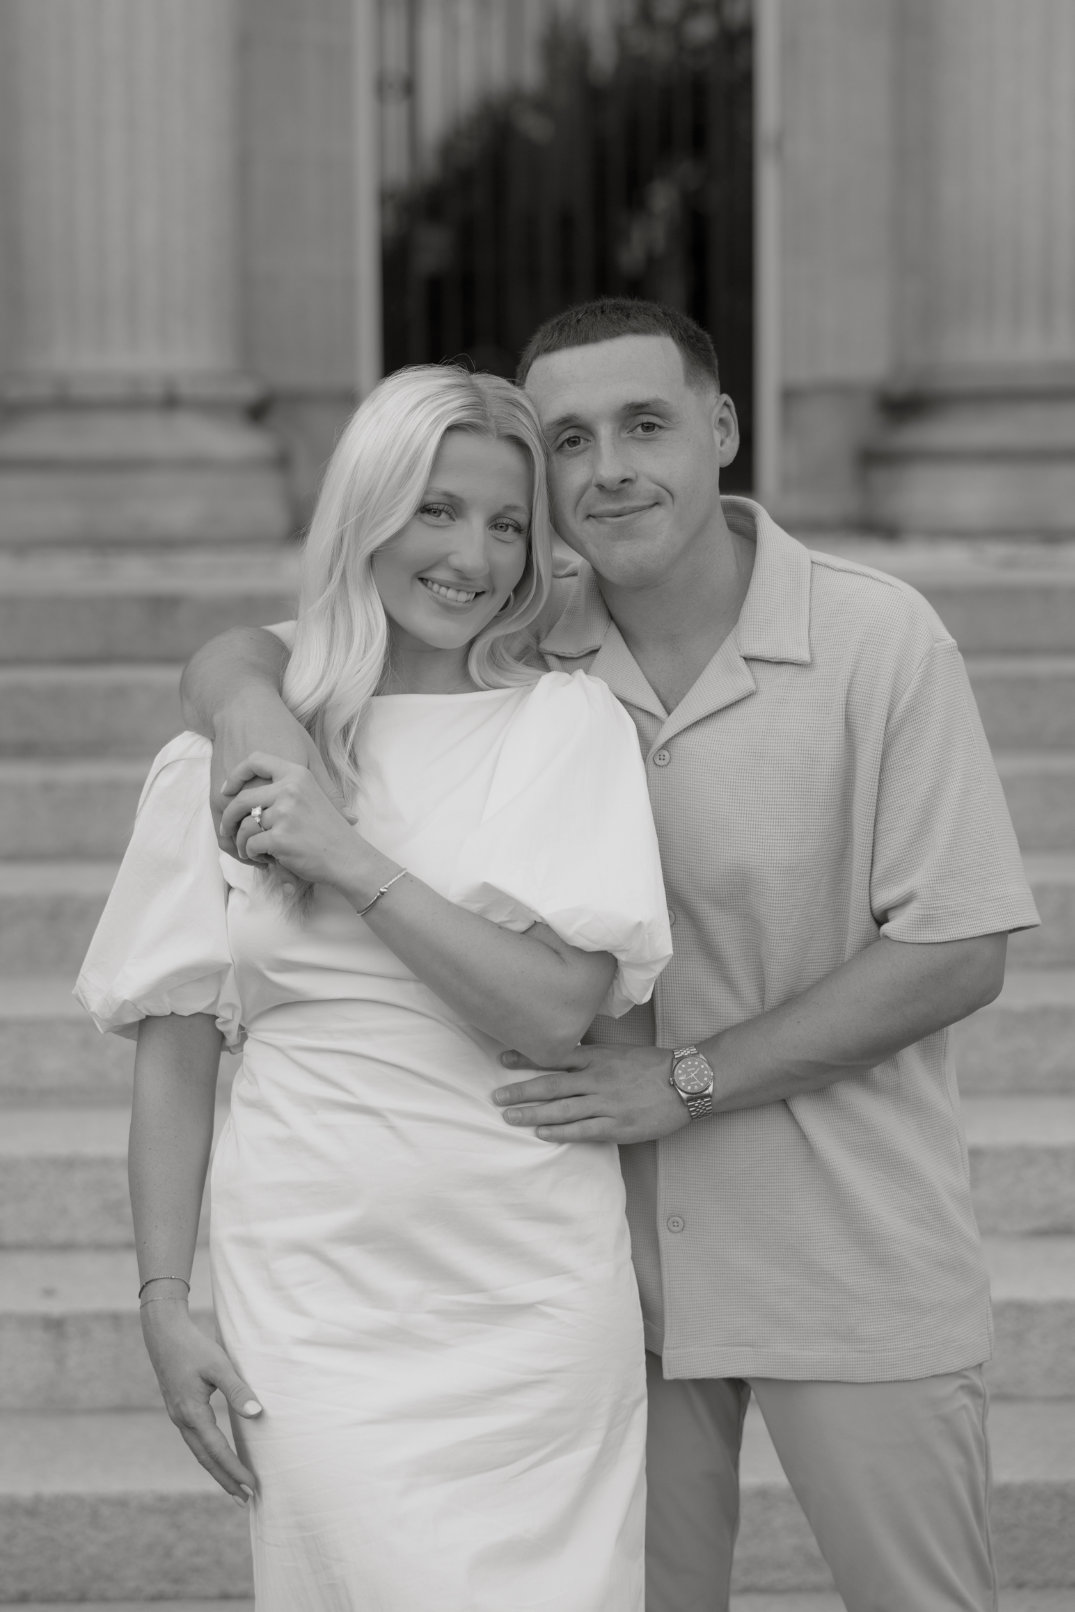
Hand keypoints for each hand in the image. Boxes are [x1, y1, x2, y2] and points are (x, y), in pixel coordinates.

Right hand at [140, 1297, 260, 1501]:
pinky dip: (208, 1454)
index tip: (252, 1486)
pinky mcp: (178, 1409)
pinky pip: (195, 1440)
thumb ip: (238, 1390)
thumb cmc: (194, 1346)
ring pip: (199, 1452)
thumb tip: (257, 1414)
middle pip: (205, 1459)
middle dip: (225, 1480)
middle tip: (244, 1500)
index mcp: (192, 1413)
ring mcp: (177, 1416)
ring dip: (216, 1470)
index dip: (235, 1469)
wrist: (163, 1333)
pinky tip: (217, 1457)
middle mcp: (182, 1420)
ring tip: (233, 1487)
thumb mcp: (220, 1365)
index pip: (217, 1450)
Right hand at [211, 693, 343, 859]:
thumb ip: (327, 791)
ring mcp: (229, 798)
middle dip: (272, 862)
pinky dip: (236, 841)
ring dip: (250, 854)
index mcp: (279, 789)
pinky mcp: (215, 797)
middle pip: (260, 845)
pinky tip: (251, 839)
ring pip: (237, 843)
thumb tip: (351, 820)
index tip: (304, 870)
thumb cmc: (281, 729)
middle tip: (285, 871)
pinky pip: (223, 832)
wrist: (240, 707)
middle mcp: (252, 796)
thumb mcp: (309, 757)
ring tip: (267, 857)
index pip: (287, 838)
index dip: (295, 862)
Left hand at [219, 752, 362, 889]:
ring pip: (244, 825)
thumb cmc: (330, 830)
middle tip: (227, 829)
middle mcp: (290, 789)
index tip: (227, 789)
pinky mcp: (280, 838)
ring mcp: (285, 813)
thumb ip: (287, 786)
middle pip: (241, 798)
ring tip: (253, 851)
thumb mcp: (314, 794)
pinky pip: (250, 845)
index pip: (256, 760)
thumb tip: (248, 785)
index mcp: (298, 775)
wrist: (349, 858)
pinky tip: (266, 860)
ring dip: (242, 842)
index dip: (235, 774)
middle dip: (229, 817)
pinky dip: (253, 856)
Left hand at [494, 1044, 689, 1143]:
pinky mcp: (618, 1126)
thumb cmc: (653, 1066)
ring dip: (532, 1114)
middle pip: (551, 1084)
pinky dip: (560, 1132)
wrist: (687, 1082)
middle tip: (496, 1097)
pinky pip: (583, 1130)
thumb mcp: (618, 1052)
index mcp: (597, 1058)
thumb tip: (563, 1056)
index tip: (502, 1059)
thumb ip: (591, 1056)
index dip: (526, 1058)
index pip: (554, 1056)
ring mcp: (607, 1103)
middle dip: (520, 1091)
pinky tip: (541, 1133)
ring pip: (561, 1109)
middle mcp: (597, 1078)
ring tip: (509, 1117)